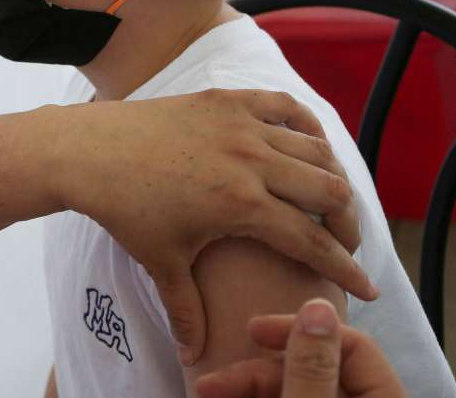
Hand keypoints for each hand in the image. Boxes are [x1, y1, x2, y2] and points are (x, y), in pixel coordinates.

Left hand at [44, 89, 375, 364]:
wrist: (87, 152)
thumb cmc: (124, 209)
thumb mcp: (160, 262)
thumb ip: (186, 310)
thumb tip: (194, 357)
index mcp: (242, 204)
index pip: (312, 242)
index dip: (345, 269)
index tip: (367, 289)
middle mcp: (251, 160)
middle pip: (329, 192)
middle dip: (348, 224)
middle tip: (343, 244)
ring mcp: (240, 124)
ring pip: (314, 149)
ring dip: (330, 176)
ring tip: (328, 201)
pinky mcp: (226, 99)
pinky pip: (285, 107)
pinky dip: (305, 125)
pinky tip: (309, 145)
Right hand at [195, 299, 407, 397]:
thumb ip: (312, 369)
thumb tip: (317, 308)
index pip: (353, 344)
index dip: (300, 331)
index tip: (252, 331)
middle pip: (317, 367)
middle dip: (259, 371)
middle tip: (215, 381)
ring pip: (297, 386)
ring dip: (248, 387)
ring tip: (207, 392)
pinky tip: (226, 397)